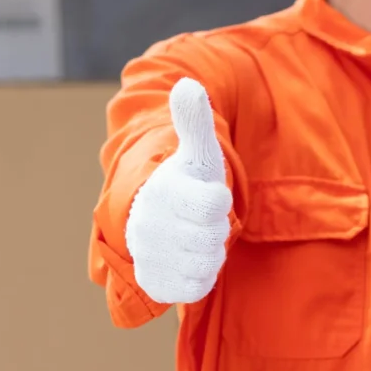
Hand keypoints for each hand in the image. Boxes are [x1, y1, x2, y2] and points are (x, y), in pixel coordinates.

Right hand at [125, 78, 233, 304]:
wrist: (152, 222)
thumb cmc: (184, 184)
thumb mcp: (195, 153)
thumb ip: (194, 122)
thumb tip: (187, 85)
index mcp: (163, 191)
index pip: (216, 203)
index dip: (219, 199)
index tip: (208, 192)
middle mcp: (151, 226)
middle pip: (214, 235)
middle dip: (215, 227)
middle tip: (201, 218)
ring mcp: (151, 257)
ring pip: (207, 262)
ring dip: (209, 252)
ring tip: (194, 237)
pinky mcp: (157, 284)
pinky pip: (197, 286)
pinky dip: (200, 275)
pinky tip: (188, 259)